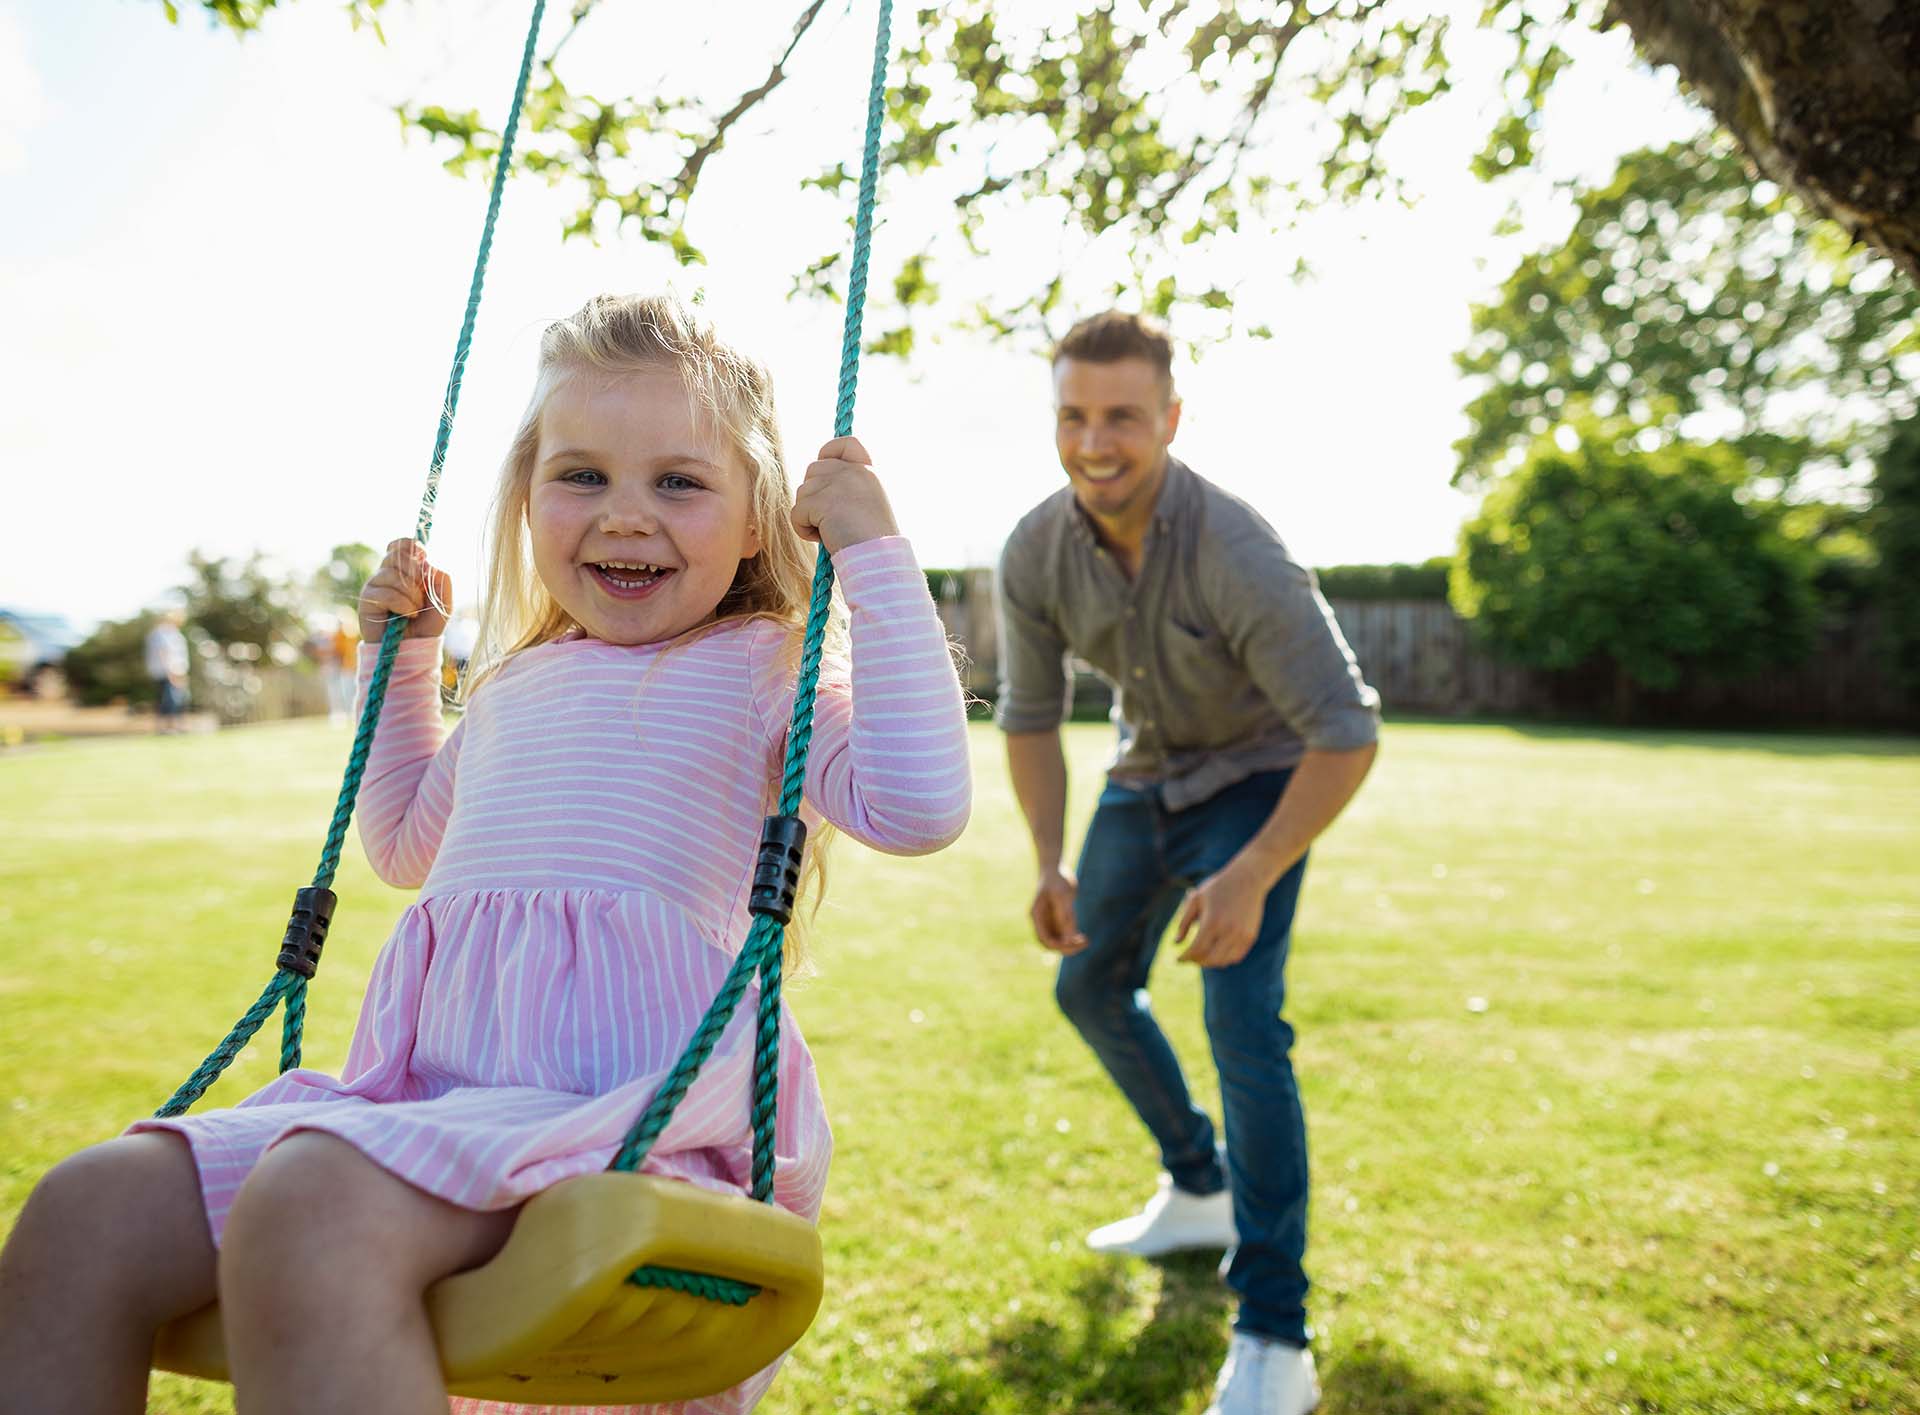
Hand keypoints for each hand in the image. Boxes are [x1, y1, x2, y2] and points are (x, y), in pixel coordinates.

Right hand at [358, 539, 451, 640]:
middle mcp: (386, 575)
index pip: (401, 545)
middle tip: (422, 593)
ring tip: (416, 611)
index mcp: (404, 571)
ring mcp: (375, 586)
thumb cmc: (426, 625)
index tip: (423, 556)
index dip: (411, 546)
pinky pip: (387, 593)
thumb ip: (441, 580)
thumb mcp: (443, 602)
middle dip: (415, 572)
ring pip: (393, 575)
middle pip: (396, 555)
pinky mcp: (367, 600)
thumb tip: (426, 562)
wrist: (412, 648)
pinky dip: (403, 605)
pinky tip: (407, 616)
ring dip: (412, 595)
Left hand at [792, 436, 899, 552]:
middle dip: (814, 495)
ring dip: (809, 515)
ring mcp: (838, 484)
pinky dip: (804, 529)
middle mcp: (853, 472)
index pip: (845, 443)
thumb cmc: (873, 542)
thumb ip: (848, 488)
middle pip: (813, 470)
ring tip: (830, 532)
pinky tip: (823, 539)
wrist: (879, 559)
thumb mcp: (868, 505)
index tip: (826, 478)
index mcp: (867, 472)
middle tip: (829, 519)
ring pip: (802, 492)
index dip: (828, 453)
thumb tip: (815, 484)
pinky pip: (797, 512)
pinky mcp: (822, 501)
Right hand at [1029, 866, 1087, 954]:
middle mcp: (1041, 921)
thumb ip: (1065, 916)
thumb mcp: (1062, 896)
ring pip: (1058, 941)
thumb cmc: (1057, 879)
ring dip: (1071, 945)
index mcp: (1037, 916)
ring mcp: (1048, 921)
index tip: (1074, 943)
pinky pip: (1064, 935)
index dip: (1059, 945)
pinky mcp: (1057, 919)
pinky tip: (1084, 938)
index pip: (1045, 939)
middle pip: (1050, 944)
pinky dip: (1073, 939)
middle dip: (1066, 947)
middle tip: (1084, 943)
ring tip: (1086, 941)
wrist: (1055, 868)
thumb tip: (1069, 937)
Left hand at [1174, 855, 1279, 968]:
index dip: (1185, 957)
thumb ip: (1184, 922)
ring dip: (1210, 962)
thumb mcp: (1196, 900)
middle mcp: (1228, 931)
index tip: (1178, 959)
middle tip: (1189, 958)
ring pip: (1223, 961)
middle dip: (1196, 961)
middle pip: (1209, 959)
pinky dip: (1224, 960)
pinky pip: (1236, 957)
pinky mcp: (1250, 937)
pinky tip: (1216, 954)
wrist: (1248, 879)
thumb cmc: (1218, 888)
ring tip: (1202, 957)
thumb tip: (1176, 943)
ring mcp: (1241, 935)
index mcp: (1212, 921)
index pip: (1196, 949)